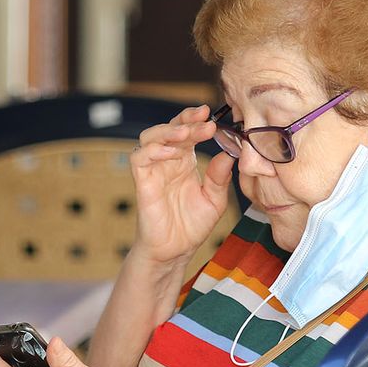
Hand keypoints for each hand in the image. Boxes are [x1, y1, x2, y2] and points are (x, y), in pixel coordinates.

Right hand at [130, 105, 234, 266]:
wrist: (175, 251)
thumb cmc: (191, 227)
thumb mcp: (215, 200)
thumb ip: (220, 177)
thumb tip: (229, 153)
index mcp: (184, 162)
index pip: (186, 131)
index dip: (196, 120)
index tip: (211, 115)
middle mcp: (167, 162)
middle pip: (169, 128)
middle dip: (186, 121)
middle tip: (205, 121)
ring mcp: (153, 171)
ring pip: (150, 137)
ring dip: (168, 130)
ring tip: (187, 133)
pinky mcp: (142, 183)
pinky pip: (138, 158)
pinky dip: (152, 150)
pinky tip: (171, 153)